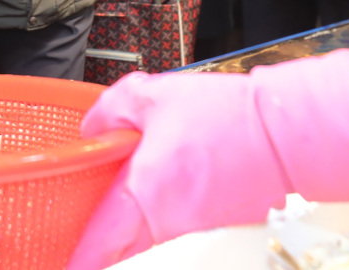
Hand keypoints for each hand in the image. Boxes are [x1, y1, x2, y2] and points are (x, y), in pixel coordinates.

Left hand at [67, 71, 287, 269]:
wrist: (285, 133)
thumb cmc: (228, 117)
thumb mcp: (153, 96)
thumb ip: (111, 111)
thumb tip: (92, 128)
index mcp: (146, 191)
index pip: (100, 239)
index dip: (78, 257)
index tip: (63, 265)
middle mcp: (168, 220)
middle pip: (122, 242)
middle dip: (102, 237)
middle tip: (80, 226)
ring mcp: (194, 225)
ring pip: (148, 230)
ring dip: (134, 214)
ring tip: (133, 179)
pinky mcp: (215, 221)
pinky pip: (175, 220)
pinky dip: (164, 204)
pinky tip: (169, 174)